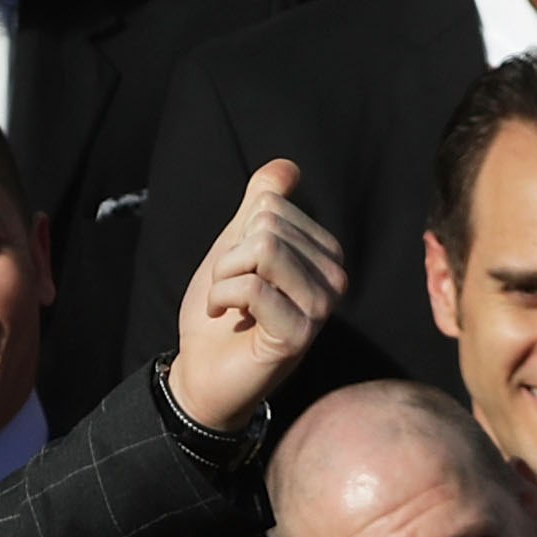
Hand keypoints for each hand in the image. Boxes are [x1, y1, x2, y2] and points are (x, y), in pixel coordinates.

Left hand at [164, 160, 344, 434]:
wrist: (203, 371)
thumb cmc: (223, 312)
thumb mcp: (236, 247)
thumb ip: (260, 206)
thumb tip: (286, 166)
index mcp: (325, 254)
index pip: (271, 206)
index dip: (238, 235)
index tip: (239, 271)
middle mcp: (334, 279)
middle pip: (268, 227)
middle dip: (230, 257)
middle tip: (232, 292)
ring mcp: (320, 308)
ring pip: (263, 251)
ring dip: (224, 277)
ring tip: (228, 304)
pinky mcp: (299, 334)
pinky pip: (252, 286)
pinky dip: (221, 298)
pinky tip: (227, 318)